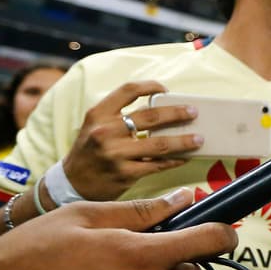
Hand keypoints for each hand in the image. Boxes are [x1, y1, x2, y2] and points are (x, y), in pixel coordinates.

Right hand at [59, 81, 200, 201]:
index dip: (151, 86)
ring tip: (199, 138)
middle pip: (151, 116)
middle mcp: (105, 131)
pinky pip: (157, 165)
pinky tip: (184, 157)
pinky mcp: (124, 174)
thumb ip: (120, 116)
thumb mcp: (95, 126)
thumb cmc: (89, 151)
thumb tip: (160, 109)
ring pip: (159, 144)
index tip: (166, 90)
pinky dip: (174, 161)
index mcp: (99, 114)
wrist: (71, 183)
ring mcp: (115, 154)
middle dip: (178, 113)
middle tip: (194, 112)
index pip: (128, 90)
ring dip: (183, 140)